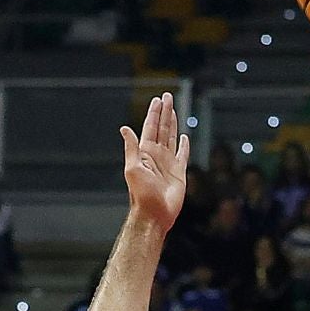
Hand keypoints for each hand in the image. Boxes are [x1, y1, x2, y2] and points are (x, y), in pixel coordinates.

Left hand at [118, 93, 188, 231]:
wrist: (154, 213)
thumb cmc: (141, 194)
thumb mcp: (133, 168)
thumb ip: (131, 148)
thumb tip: (125, 129)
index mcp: (145, 152)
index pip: (151, 127)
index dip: (154, 113)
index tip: (158, 100)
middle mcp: (157, 155)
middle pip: (162, 128)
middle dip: (165, 112)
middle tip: (167, 97)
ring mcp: (168, 163)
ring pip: (171, 137)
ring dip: (173, 123)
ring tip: (174, 109)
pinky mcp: (179, 172)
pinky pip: (182, 155)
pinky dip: (184, 145)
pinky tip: (184, 137)